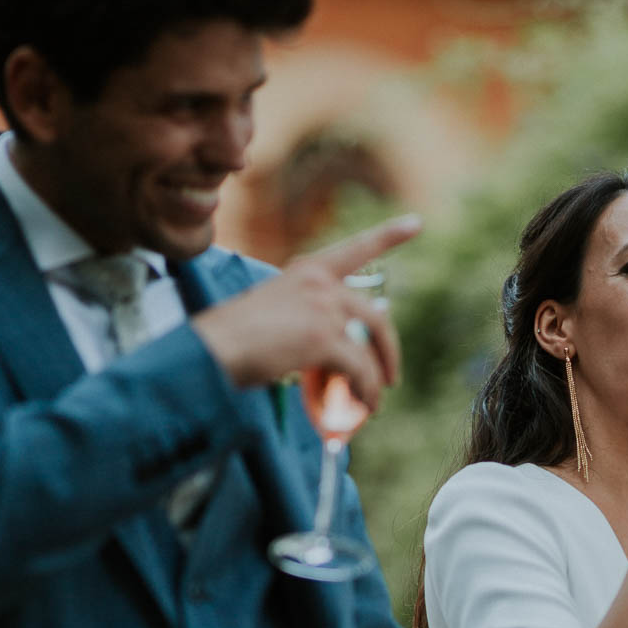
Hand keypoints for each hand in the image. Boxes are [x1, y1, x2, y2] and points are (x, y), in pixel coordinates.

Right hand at [193, 215, 421, 401]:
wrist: (212, 350)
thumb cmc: (232, 339)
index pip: (356, 249)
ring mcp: (323, 308)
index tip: (415, 223)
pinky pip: (360, 369)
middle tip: (392, 375)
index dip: (389, 235)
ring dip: (378, 377)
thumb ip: (313, 319)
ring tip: (375, 399)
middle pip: (375, 315)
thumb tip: (351, 341)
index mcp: (306, 271)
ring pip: (370, 345)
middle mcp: (319, 283)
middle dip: (389, 349)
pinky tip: (366, 404)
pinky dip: (367, 390)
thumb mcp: (276, 314)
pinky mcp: (324, 338)